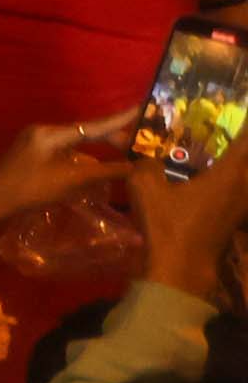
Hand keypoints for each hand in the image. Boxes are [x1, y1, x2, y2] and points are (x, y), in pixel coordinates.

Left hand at [0, 114, 130, 237]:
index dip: (119, 120)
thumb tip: (134, 167)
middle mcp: (43, 132)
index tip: (142, 108)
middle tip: (141, 143)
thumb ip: (103, 172)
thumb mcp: (70, 181)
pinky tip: (99, 163)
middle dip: (113, 138)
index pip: (93, 125)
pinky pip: (66, 151)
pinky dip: (84, 156)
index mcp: (50, 133)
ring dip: (100, 147)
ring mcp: (37, 143)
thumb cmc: (29, 190)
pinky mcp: (34, 155)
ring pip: (77, 142)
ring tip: (126, 150)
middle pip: (85, 132)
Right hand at [132, 124, 247, 294]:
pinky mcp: (236, 222)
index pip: (247, 141)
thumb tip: (146, 157)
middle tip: (226, 133)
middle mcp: (243, 187)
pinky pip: (239, 194)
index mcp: (230, 173)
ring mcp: (242, 207)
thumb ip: (146, 165)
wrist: (180, 271)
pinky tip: (212, 183)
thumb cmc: (168, 225)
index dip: (244, 125)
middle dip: (240, 145)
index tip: (238, 111)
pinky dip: (232, 184)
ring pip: (245, 178)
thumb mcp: (146, 189)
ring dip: (238, 167)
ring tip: (220, 156)